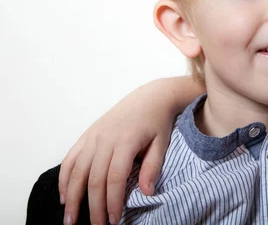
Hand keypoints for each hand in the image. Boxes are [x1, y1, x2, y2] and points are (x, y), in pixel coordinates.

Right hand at [58, 77, 197, 224]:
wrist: (150, 97)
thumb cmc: (157, 122)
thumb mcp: (162, 143)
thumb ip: (153, 167)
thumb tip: (146, 193)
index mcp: (126, 141)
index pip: (115, 178)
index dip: (113, 201)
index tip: (115, 220)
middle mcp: (105, 139)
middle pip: (94, 178)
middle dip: (93, 206)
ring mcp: (93, 136)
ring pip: (77, 170)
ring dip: (72, 197)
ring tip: (70, 220)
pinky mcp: (87, 135)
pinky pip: (70, 158)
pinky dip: (64, 178)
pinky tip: (64, 196)